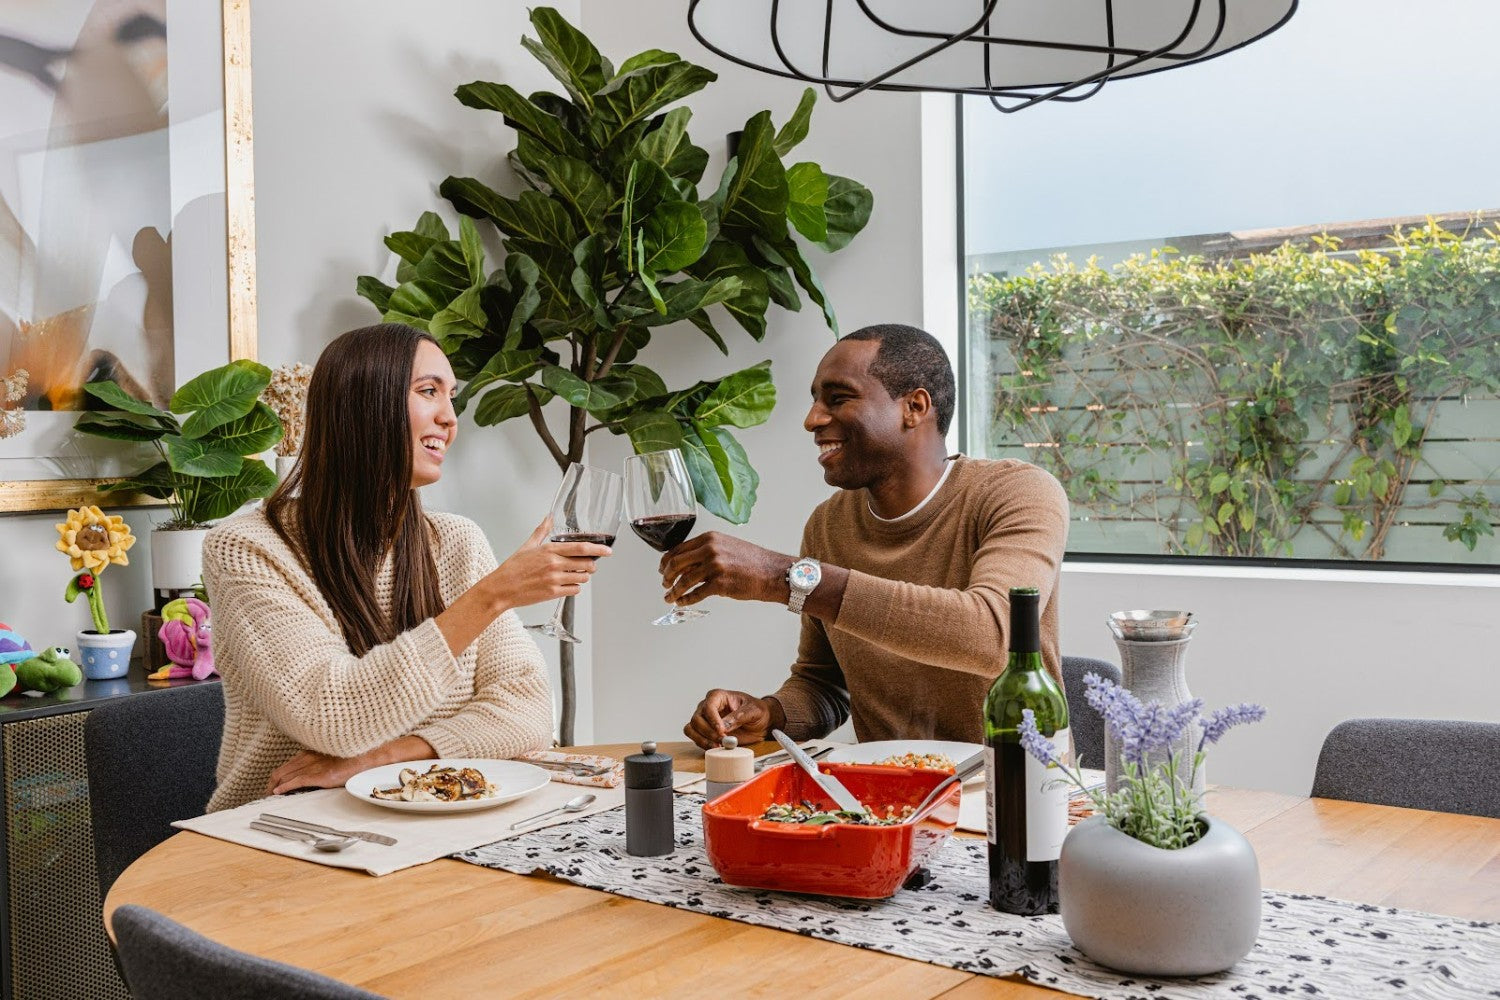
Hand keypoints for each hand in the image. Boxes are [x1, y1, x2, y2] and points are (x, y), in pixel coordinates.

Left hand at [266, 749, 378, 796]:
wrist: (365, 758)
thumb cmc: (351, 759)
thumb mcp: (330, 758)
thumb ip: (317, 764)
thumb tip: (309, 778)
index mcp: (309, 752)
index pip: (285, 766)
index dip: (275, 777)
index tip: (272, 786)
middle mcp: (307, 757)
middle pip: (280, 771)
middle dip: (270, 784)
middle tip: (267, 794)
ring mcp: (312, 765)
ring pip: (284, 776)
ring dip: (274, 788)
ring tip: (270, 797)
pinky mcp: (318, 775)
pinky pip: (295, 782)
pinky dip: (284, 788)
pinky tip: (278, 793)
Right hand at [491, 517, 611, 609]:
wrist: (501, 589)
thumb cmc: (513, 568)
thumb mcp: (527, 546)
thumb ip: (541, 531)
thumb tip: (549, 517)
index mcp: (549, 550)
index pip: (581, 548)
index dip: (598, 549)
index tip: (608, 551)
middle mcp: (554, 564)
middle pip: (586, 564)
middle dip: (592, 565)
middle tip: (589, 565)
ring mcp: (554, 579)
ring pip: (583, 578)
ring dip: (582, 577)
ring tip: (573, 575)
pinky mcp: (553, 593)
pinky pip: (575, 590)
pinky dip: (574, 588)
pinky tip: (566, 585)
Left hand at [658, 532, 790, 606]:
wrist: (772, 572)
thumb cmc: (752, 561)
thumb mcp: (726, 546)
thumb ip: (706, 551)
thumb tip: (686, 563)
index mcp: (709, 538)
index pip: (678, 549)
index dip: (666, 561)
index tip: (662, 569)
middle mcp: (710, 550)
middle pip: (676, 564)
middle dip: (667, 576)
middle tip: (665, 584)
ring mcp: (714, 567)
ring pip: (684, 581)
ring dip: (674, 591)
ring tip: (670, 597)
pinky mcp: (719, 584)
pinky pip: (696, 594)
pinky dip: (686, 600)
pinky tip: (682, 603)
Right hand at [683, 689, 783, 749]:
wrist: (760, 722)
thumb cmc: (757, 711)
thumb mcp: (754, 711)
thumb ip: (739, 716)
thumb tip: (725, 726)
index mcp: (718, 696)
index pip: (708, 706)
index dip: (712, 719)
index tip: (721, 730)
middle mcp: (707, 706)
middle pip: (696, 718)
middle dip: (708, 732)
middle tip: (721, 740)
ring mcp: (704, 719)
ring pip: (692, 729)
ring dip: (702, 739)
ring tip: (717, 746)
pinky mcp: (705, 732)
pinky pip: (695, 738)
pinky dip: (703, 744)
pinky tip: (715, 747)